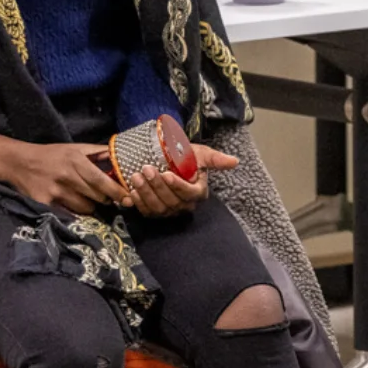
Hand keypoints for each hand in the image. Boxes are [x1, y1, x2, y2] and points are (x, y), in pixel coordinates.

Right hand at [0, 132, 125, 215]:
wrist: (19, 162)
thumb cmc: (52, 154)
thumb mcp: (75, 148)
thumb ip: (98, 152)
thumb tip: (120, 155)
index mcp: (76, 161)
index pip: (103, 181)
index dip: (117, 192)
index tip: (127, 198)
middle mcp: (67, 177)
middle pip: (97, 197)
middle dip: (106, 200)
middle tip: (106, 198)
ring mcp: (56, 192)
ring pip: (86, 208)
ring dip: (90, 206)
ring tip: (85, 199)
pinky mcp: (46, 204)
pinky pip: (70, 214)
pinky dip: (75, 212)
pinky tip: (73, 205)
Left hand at [96, 143, 236, 219]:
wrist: (167, 162)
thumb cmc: (184, 158)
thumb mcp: (200, 154)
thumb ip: (215, 159)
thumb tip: (235, 162)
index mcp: (198, 192)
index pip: (190, 194)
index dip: (178, 186)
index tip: (166, 174)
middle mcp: (185, 205)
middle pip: (172, 202)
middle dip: (157, 186)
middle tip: (146, 170)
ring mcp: (170, 211)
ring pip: (159, 208)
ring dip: (146, 193)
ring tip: (136, 177)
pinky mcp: (155, 213)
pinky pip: (147, 212)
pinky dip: (139, 203)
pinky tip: (132, 191)